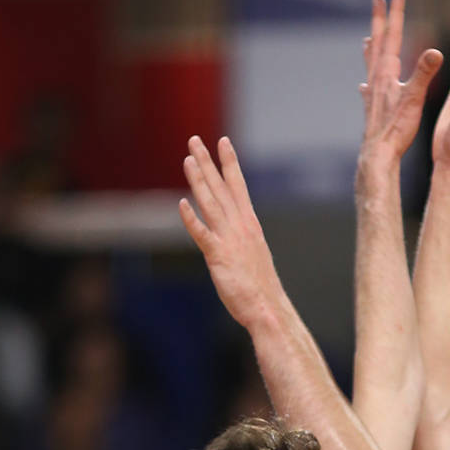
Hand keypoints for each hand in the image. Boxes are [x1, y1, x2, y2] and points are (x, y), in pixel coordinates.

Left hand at [179, 135, 282, 328]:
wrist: (268, 309)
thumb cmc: (261, 289)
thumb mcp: (254, 257)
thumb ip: (242, 242)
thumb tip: (237, 238)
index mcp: (250, 224)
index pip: (238, 186)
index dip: (230, 162)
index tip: (223, 142)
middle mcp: (240, 226)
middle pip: (221, 187)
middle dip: (207, 162)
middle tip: (194, 140)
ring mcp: (229, 240)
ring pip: (210, 203)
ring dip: (198, 180)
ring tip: (187, 159)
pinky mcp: (218, 257)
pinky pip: (202, 234)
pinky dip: (191, 218)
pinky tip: (181, 204)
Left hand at [358, 0, 442, 170]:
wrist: (378, 154)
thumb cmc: (396, 129)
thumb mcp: (414, 98)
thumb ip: (424, 74)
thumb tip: (435, 52)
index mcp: (388, 73)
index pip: (392, 35)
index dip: (395, 13)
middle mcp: (377, 79)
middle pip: (378, 42)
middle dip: (380, 20)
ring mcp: (373, 93)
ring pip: (371, 63)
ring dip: (371, 47)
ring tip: (367, 37)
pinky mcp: (372, 108)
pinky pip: (369, 88)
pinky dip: (368, 80)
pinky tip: (363, 86)